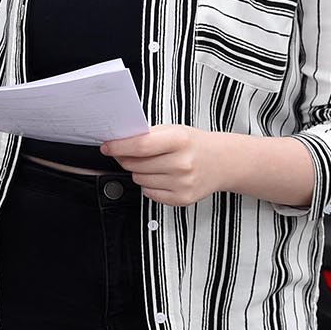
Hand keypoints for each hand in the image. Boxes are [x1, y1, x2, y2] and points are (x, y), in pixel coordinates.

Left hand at [103, 125, 230, 206]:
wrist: (222, 162)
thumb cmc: (194, 144)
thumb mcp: (174, 130)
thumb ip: (147, 135)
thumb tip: (118, 144)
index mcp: (180, 140)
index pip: (140, 146)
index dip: (119, 147)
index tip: (107, 147)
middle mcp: (182, 163)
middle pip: (135, 165)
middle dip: (128, 159)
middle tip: (134, 154)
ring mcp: (183, 183)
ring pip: (139, 180)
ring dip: (140, 172)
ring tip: (156, 165)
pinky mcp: (182, 199)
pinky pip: (149, 193)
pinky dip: (150, 185)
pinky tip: (163, 176)